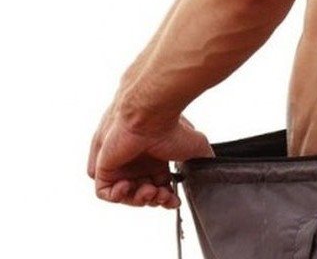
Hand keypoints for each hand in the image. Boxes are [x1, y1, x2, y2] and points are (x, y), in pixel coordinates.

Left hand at [87, 103, 214, 208]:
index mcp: (156, 158)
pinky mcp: (104, 167)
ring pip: (127, 195)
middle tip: (162, 196)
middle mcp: (138, 162)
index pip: (160, 186)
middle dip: (155, 200)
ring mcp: (120, 165)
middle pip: (144, 193)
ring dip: (139, 199)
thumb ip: (204, 159)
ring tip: (149, 190)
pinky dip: (118, 196)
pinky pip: (105, 192)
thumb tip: (212, 169)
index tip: (174, 200)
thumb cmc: (172, 127)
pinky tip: (129, 187)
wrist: (150, 116)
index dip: (167, 197)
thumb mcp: (197, 145)